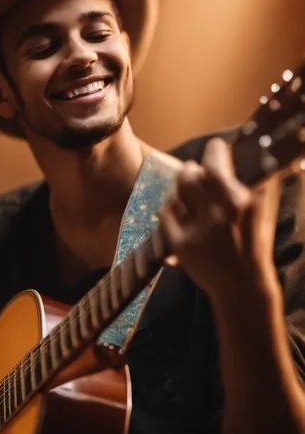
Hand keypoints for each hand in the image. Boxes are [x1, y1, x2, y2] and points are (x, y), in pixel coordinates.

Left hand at [158, 137, 281, 300]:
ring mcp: (200, 228)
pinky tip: (177, 203)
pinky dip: (171, 203)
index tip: (216, 147)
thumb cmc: (255, 245)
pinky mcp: (181, 244)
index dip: (215, 149)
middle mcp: (222, 212)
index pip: (220, 161)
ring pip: (181, 187)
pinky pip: (167, 211)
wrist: (243, 286)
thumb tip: (265, 153)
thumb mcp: (265, 211)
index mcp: (245, 201)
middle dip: (195, 165)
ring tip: (187, 178)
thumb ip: (264, 181)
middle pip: (197, 171)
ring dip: (182, 178)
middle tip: (196, 166)